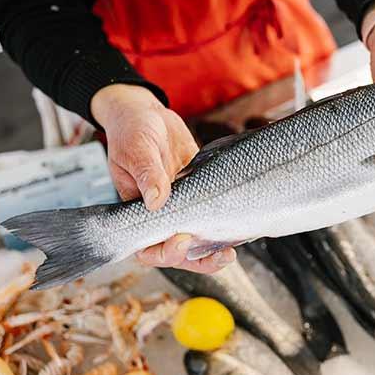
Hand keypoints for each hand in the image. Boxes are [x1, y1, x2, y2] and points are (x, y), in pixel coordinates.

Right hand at [91, 84, 235, 272]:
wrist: (148, 115)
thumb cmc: (131, 132)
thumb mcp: (136, 150)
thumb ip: (146, 174)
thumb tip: (157, 201)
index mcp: (137, 212)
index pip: (148, 248)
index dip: (165, 252)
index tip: (181, 239)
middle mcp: (162, 214)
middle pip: (179, 252)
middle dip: (199, 260)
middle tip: (221, 255)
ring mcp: (184, 205)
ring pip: (199, 238)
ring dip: (215, 249)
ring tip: (232, 251)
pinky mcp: (202, 191)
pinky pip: (214, 214)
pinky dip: (226, 223)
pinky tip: (243, 225)